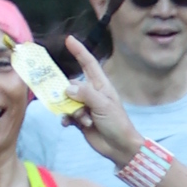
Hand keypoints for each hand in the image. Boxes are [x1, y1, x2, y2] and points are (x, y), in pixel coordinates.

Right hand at [62, 39, 142, 168]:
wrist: (119, 147)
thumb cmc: (117, 123)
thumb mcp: (103, 105)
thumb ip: (85, 94)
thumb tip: (67, 87)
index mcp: (100, 86)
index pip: (88, 64)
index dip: (79, 51)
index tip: (69, 39)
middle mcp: (91, 93)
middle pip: (70, 84)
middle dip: (67, 93)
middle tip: (71, 103)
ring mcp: (85, 106)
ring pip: (67, 101)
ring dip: (71, 110)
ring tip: (84, 120)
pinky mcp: (80, 119)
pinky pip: (66, 114)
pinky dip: (67, 118)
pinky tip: (70, 125)